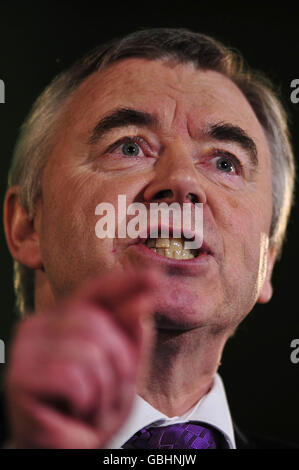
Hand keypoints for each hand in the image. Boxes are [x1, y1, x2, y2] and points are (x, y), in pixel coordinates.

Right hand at [4, 268, 160, 447]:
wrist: (66, 451)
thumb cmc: (90, 408)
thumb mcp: (122, 369)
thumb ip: (130, 335)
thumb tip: (143, 301)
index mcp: (61, 318)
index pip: (95, 289)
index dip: (126, 282)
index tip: (156, 277)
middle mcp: (38, 326)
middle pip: (98, 323)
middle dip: (119, 365)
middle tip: (107, 395)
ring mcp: (25, 350)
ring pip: (90, 351)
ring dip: (105, 389)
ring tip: (91, 407)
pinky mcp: (19, 378)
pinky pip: (75, 378)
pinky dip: (88, 402)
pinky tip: (74, 413)